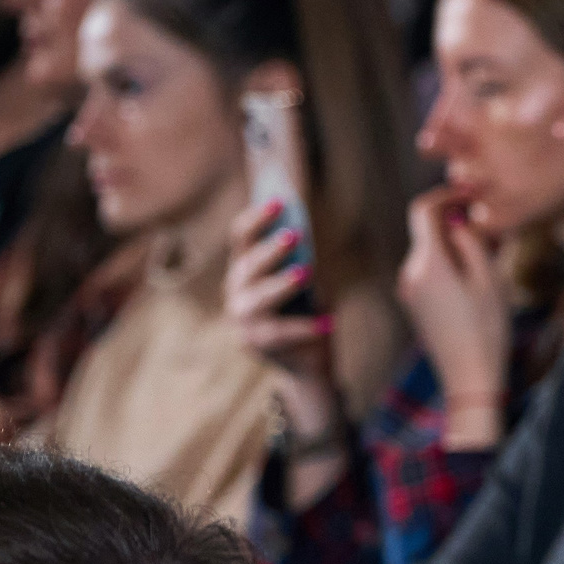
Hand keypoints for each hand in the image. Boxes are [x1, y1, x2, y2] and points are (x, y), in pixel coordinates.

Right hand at [224, 197, 334, 383]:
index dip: (257, 218)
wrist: (308, 362)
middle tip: (295, 234)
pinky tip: (327, 322)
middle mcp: (236, 290)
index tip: (279, 201)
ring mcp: (241, 318)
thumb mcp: (307, 284)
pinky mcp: (254, 343)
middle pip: (248, 265)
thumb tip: (305, 238)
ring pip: (258, 297)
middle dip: (272, 249)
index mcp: (245, 269)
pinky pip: (280, 332)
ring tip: (306, 272)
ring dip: (282, 283)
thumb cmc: (307, 313)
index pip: (242, 237)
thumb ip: (301, 262)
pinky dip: (305, 327)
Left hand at [398, 188, 513, 429]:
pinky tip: (476, 282)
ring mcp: (410, 290)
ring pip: (431, 253)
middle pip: (427, 232)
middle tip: (490, 230)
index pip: (422, 211)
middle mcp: (410, 273)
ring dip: (455, 248)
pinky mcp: (416, 304)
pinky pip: (430, 272)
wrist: (469, 378)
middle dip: (455, 225)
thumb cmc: (486, 329)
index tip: (467, 195)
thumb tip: (460, 222)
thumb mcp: (489, 280)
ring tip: (489, 259)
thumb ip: (473, 243)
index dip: (444, 196)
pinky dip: (449, 266)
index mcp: (428, 262)